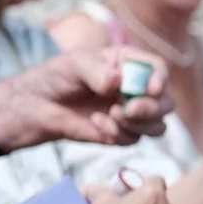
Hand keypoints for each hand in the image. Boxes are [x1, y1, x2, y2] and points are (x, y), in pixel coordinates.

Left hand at [0, 47, 173, 150]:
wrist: (36, 105)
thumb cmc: (56, 77)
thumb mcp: (75, 64)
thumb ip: (97, 71)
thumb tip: (117, 81)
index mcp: (130, 65)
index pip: (158, 70)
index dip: (161, 79)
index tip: (151, 89)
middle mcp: (136, 89)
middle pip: (166, 102)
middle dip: (153, 108)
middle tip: (130, 109)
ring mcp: (131, 113)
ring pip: (158, 125)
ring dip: (140, 124)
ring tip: (112, 115)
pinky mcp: (122, 133)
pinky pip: (134, 138)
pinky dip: (117, 132)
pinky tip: (96, 122)